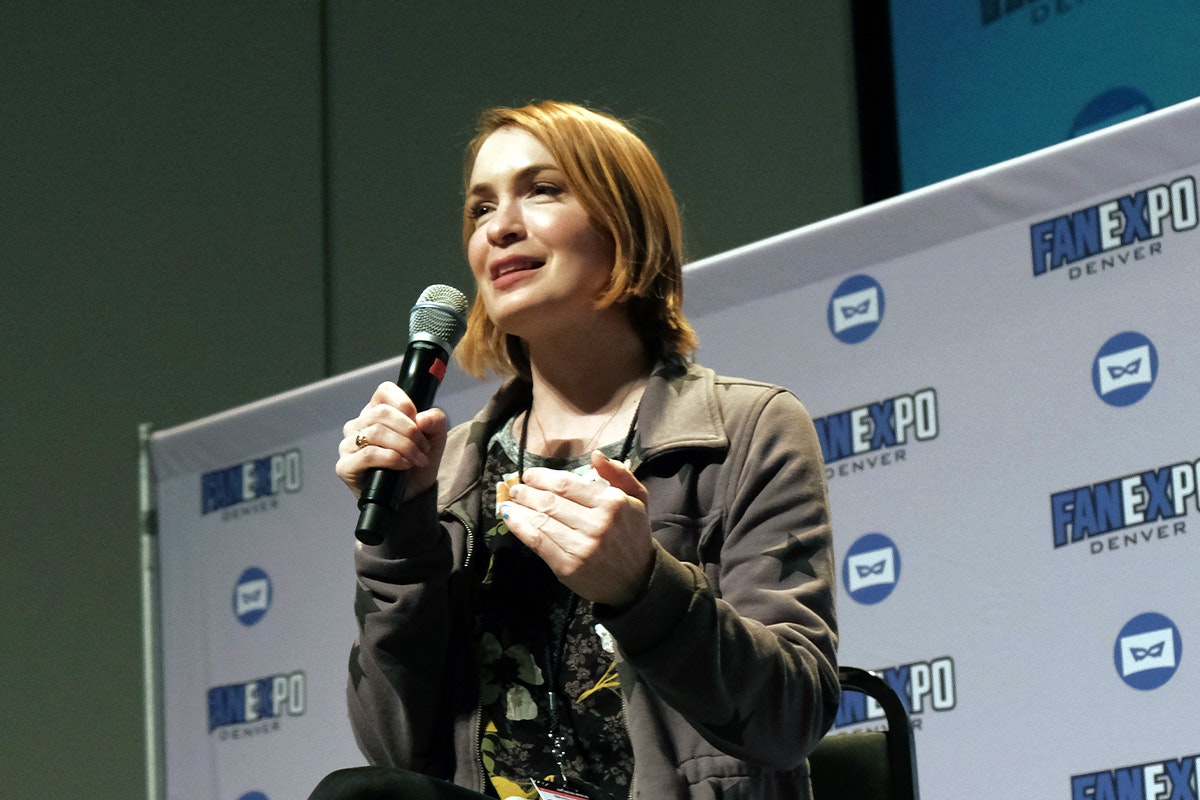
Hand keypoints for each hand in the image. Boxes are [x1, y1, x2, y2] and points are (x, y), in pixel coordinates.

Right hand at [335, 381, 447, 501]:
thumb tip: (421, 418)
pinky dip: (391, 458)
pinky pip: (367, 454)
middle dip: (410, 431)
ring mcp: (348, 445)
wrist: (412, 496)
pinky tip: (404, 465)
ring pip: (376, 432)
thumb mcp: (435, 438)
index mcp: (376, 411)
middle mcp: (358, 425)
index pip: (384, 391)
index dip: (404, 403)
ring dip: (404, 446)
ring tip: (418, 459)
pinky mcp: (345, 466)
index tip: (419, 422)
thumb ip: (435, 420)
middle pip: (382, 413)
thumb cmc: (417, 462)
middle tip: (424, 448)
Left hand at [501, 451, 653, 607]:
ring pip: (541, 519)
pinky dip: (519, 527)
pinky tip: (510, 517)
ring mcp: (581, 546)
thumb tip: (595, 455)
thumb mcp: (638, 499)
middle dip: (527, 491)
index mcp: (612, 503)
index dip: (543, 477)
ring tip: (510, 500)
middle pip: (551, 500)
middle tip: (517, 488)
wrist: (637, 581)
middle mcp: (596, 523)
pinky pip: (537, 541)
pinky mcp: (567, 566)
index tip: (530, 475)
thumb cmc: (633, 536)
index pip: (567, 484)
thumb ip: (619, 474)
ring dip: (520, 507)